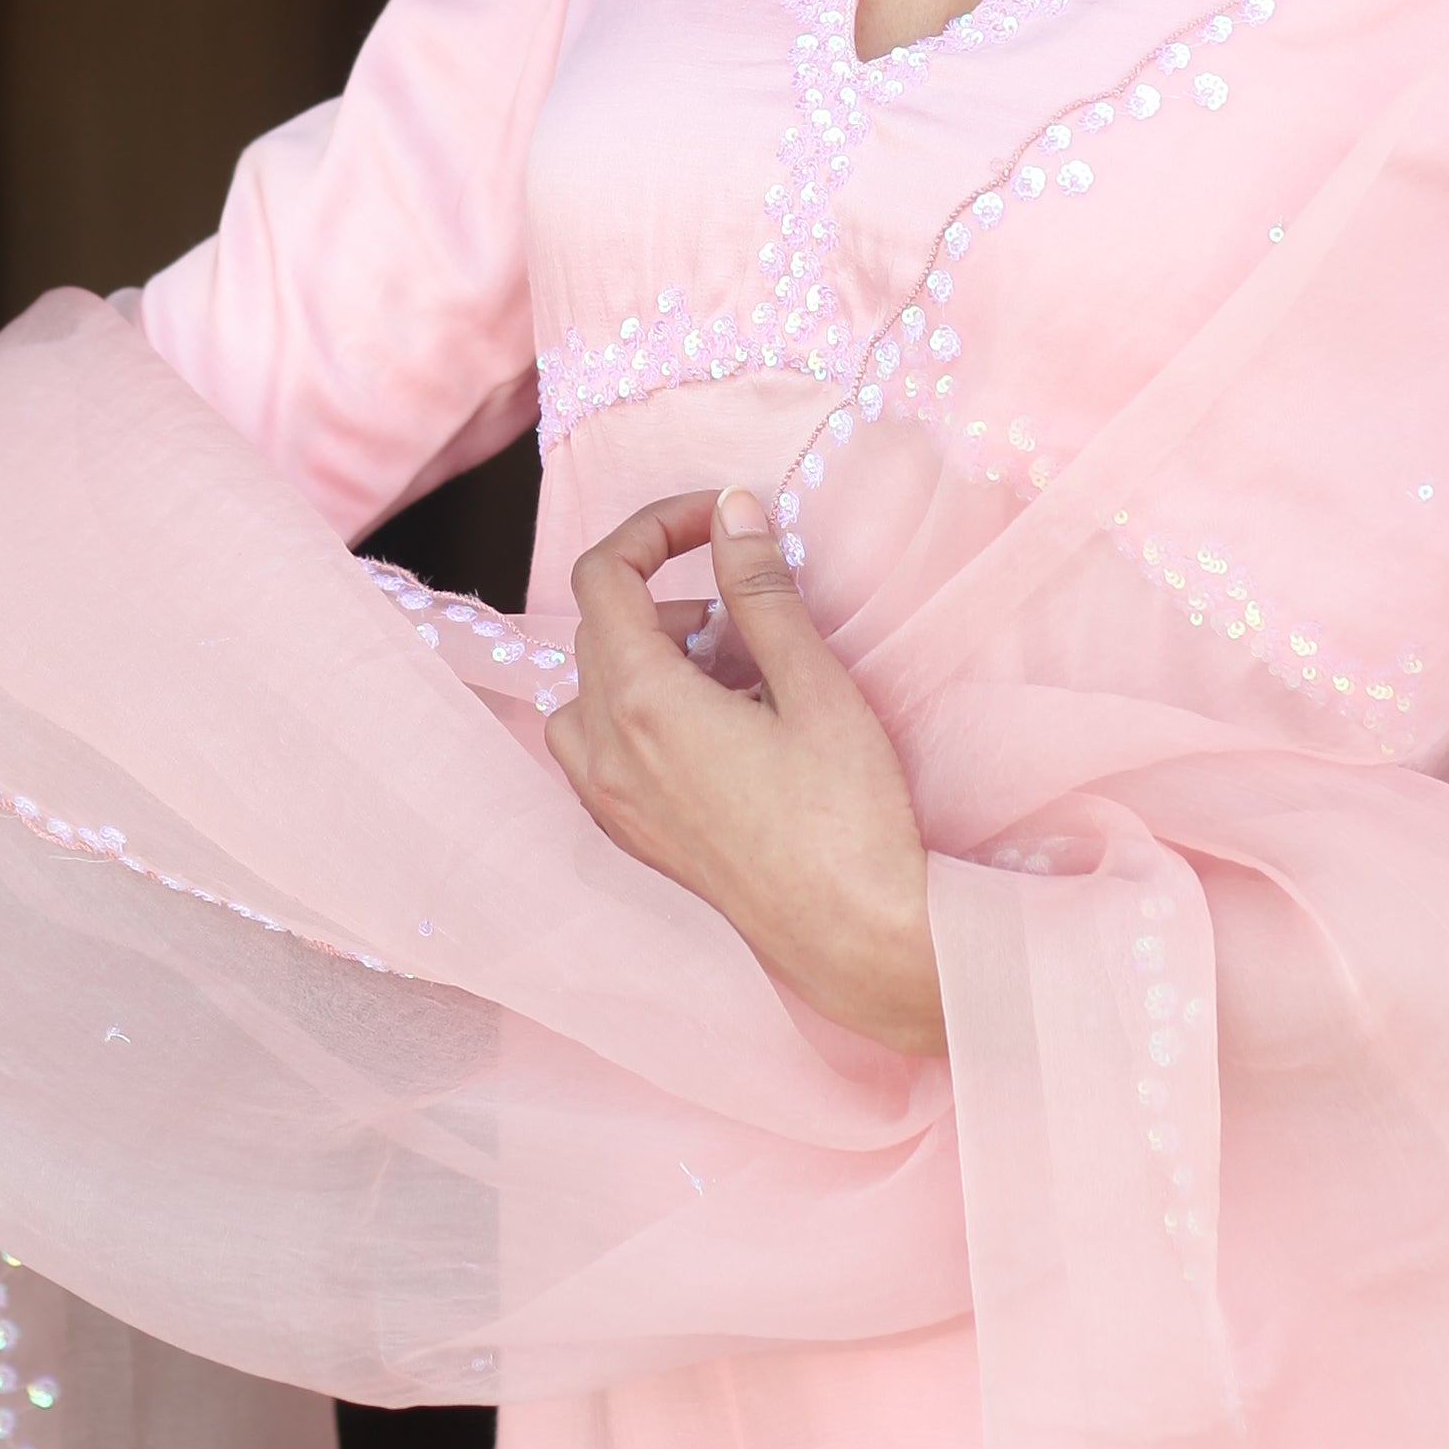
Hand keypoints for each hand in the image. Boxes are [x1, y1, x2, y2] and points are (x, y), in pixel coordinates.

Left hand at [548, 486, 942, 1056]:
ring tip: (737, 674)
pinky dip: (640, 714)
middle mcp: (605, 752)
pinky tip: (721, 729)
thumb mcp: (812, 684)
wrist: (856, 937)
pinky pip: (601, 749)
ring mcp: (612, 802)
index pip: (604, 575)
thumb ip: (759, 590)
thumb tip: (730, 511)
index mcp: (640, 703)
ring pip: (592, 692)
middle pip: (599, 629)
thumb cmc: (847, 816)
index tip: (718, 520)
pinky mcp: (635, 838)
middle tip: (750, 612)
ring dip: (649, 658)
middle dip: (667, 594)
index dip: (656, 527)